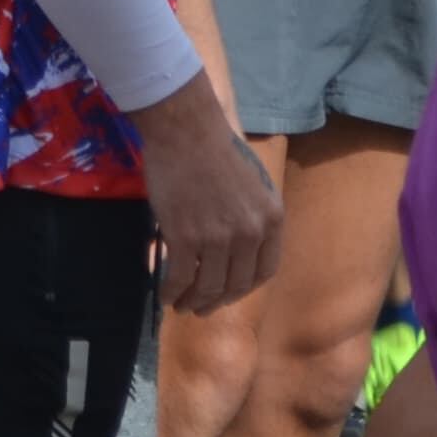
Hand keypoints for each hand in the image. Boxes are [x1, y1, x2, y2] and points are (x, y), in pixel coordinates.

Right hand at [128, 79, 281, 315]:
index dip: (244, 289)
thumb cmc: (215, 147)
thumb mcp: (252, 184)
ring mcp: (218, 237)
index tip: (228, 293)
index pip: (265, 271)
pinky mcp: (185, 236)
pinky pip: (180, 276)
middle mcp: (250, 233)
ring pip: (208, 285)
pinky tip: (165, 294)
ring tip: (181, 305)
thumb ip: (251, 216)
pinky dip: (172, 290)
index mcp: (272, 219)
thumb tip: (236, 245)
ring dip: (193, 301)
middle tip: (201, 307)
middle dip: (217, 301)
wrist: (185, 129)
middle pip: (236, 284)